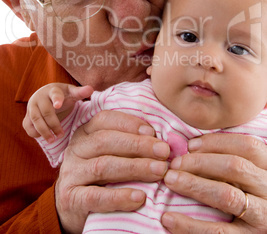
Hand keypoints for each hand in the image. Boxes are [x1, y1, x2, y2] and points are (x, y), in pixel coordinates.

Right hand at [23, 83, 92, 142]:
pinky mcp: (27, 115)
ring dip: (43, 131)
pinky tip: (44, 137)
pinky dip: (34, 132)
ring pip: (34, 119)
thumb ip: (80, 92)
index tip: (58, 105)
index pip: (55, 94)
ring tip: (52, 140)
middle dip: (53, 124)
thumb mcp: (72, 92)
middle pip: (45, 111)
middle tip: (61, 135)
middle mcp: (40, 97)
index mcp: (53, 90)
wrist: (47, 95)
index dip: (57, 99)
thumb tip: (91, 89)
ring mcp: (32, 106)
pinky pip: (27, 125)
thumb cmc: (63, 95)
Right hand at [55, 110, 169, 232]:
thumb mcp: (111, 153)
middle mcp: (76, 149)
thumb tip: (161, 141)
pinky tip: (140, 197)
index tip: (153, 131)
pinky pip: (95, 196)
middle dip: (138, 144)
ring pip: (103, 166)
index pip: (105, 119)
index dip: (130, 123)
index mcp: (85, 132)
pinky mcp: (71, 198)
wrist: (75, 206)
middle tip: (164, 151)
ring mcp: (71, 173)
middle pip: (105, 140)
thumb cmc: (101, 175)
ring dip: (134, 167)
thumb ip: (129, 144)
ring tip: (159, 171)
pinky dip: (119, 197)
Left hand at [162, 133, 266, 232]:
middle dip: (200, 162)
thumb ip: (229, 160)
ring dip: (193, 185)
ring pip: (227, 195)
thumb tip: (191, 147)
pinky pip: (218, 232)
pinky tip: (168, 219)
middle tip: (174, 164)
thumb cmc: (248, 195)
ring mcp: (263, 216)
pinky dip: (189, 225)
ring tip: (170, 181)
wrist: (260, 226)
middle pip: (235, 167)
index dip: (216, 142)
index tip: (190, 145)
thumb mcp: (249, 176)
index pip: (247, 146)